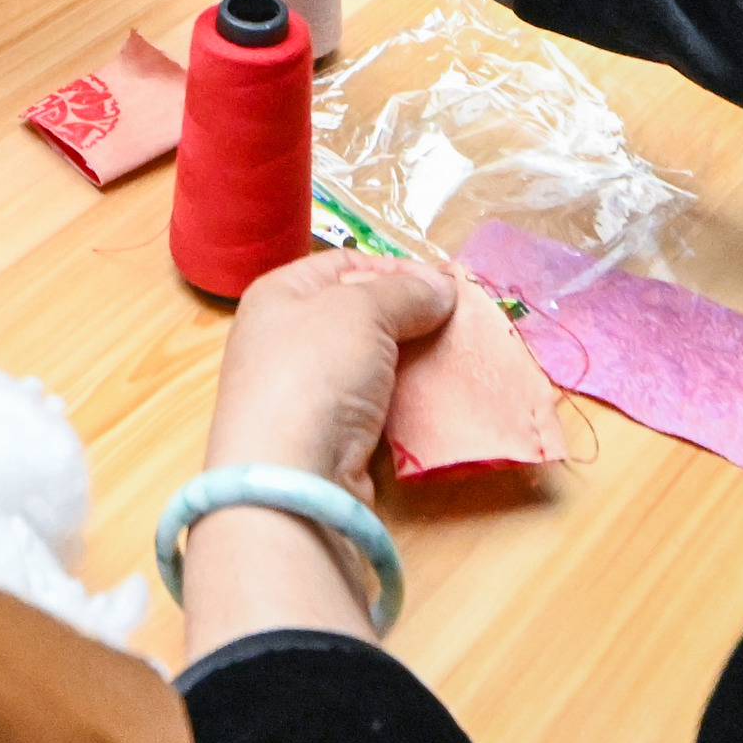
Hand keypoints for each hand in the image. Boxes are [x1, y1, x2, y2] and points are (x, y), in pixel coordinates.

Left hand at [206, 250, 462, 494]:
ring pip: (372, 364)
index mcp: (280, 294)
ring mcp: (305, 391)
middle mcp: (285, 338)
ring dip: (414, 362)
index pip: (346, 264)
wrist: (290, 478)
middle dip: (412, 317)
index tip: (446, 286)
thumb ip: (405, 291)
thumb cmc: (315, 372)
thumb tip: (441, 287)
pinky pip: (375, 407)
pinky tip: (437, 403)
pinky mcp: (327, 437)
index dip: (396, 269)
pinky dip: (405, 403)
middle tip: (462, 326)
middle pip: (361, 315)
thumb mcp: (362, 310)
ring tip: (458, 361)